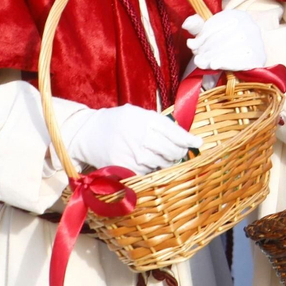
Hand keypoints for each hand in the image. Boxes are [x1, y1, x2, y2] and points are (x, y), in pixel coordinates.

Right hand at [67, 104, 199, 174]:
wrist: (87, 134)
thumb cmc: (116, 122)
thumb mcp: (137, 113)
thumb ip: (158, 123)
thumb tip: (183, 136)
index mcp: (145, 119)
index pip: (175, 132)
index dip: (188, 140)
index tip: (198, 143)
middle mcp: (141, 136)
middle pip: (172, 151)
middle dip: (179, 153)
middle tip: (178, 153)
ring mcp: (134, 153)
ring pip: (162, 163)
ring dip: (166, 162)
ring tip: (161, 157)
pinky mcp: (126, 167)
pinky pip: (148, 172)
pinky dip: (152, 170)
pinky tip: (148, 163)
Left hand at [181, 10, 265, 71]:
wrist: (250, 55)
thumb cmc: (227, 42)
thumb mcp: (213, 31)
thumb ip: (198, 26)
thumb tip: (186, 24)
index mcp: (239, 15)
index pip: (218, 24)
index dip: (202, 36)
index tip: (191, 45)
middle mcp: (250, 25)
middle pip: (223, 37)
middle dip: (206, 48)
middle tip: (195, 58)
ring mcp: (257, 41)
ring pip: (230, 48)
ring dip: (212, 57)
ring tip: (200, 63)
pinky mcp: (259, 57)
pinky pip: (240, 60)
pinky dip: (225, 62)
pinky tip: (214, 65)